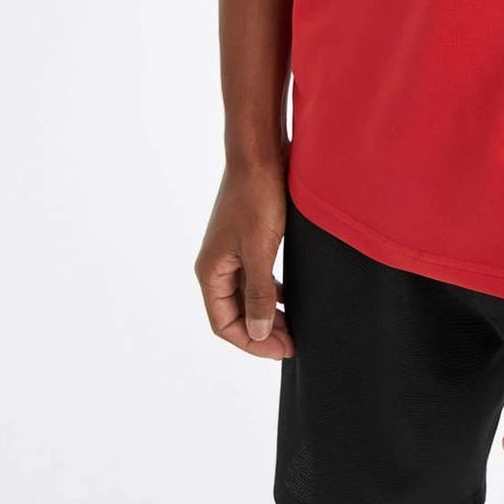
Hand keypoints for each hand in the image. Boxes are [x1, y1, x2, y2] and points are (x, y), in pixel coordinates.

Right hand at [193, 157, 293, 358]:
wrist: (259, 154)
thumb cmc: (257, 198)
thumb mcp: (260, 250)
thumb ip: (259, 294)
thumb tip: (258, 333)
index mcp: (211, 271)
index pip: (225, 324)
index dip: (252, 343)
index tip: (282, 349)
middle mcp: (216, 265)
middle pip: (235, 313)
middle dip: (262, 331)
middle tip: (292, 342)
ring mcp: (230, 251)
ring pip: (246, 295)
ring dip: (267, 313)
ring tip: (292, 325)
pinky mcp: (245, 238)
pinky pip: (254, 276)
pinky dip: (270, 291)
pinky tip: (288, 295)